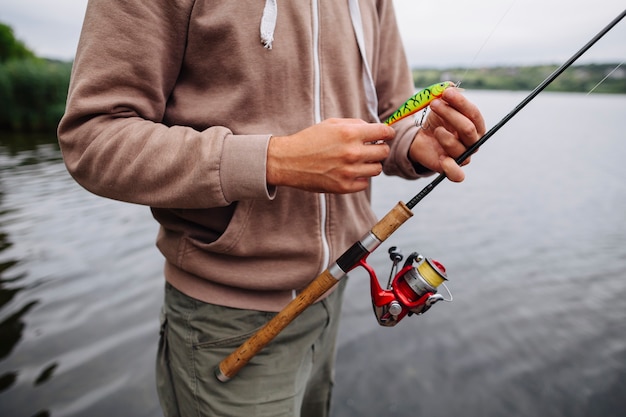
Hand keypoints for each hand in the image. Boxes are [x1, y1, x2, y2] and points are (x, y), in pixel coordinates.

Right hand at [267, 118, 394, 192]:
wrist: (287, 161)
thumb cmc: (309, 140)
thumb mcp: (331, 124)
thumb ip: (355, 125)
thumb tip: (376, 130)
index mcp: (350, 133)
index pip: (384, 132)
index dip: (387, 133)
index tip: (385, 135)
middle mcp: (352, 153)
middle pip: (383, 152)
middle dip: (379, 148)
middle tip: (370, 148)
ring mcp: (349, 171)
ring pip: (377, 169)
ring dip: (370, 164)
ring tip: (358, 161)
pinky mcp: (344, 187)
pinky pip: (365, 183)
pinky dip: (360, 178)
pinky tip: (350, 172)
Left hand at [409, 88, 485, 181]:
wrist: (420, 138)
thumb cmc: (435, 120)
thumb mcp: (439, 105)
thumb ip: (446, 96)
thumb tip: (449, 87)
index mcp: (475, 125)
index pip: (473, 114)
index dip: (461, 103)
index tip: (446, 92)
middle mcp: (472, 142)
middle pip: (467, 129)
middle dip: (450, 114)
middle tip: (434, 104)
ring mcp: (462, 156)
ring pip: (459, 148)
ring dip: (444, 136)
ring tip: (435, 129)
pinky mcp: (450, 168)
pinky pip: (457, 175)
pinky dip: (451, 169)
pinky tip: (442, 159)